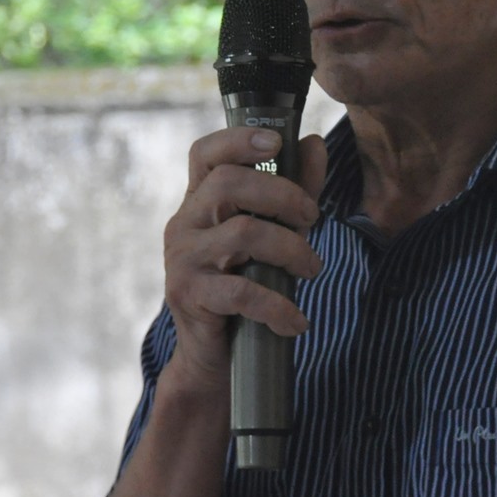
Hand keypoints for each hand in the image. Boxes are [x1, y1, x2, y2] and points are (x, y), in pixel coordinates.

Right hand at [162, 129, 328, 389]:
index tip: (277, 140)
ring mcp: (182, 259)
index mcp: (199, 202)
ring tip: (312, 270)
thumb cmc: (245, 286)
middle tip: (313, 218)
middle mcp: (183, 224)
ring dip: (291, 250)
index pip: (205, 154)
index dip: (238, 139)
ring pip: (242, 233)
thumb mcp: (274, 233)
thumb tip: (314, 143)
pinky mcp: (188, 295)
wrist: (215, 357)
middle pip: (228, 184)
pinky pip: (242, 291)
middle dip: (282, 195)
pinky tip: (295, 321)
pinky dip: (278, 306)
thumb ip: (294, 190)